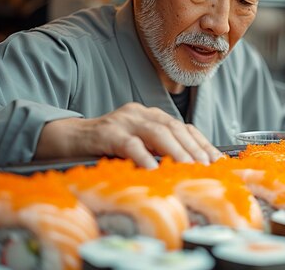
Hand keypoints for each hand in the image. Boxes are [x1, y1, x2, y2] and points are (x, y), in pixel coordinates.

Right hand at [35, 102, 221, 167]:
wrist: (67, 138)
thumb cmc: (104, 147)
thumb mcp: (136, 147)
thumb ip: (157, 152)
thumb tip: (187, 170)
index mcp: (150, 116)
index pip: (183, 128)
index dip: (202, 144)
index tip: (217, 161)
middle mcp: (140, 114)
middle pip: (174, 128)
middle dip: (194, 149)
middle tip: (206, 168)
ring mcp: (123, 120)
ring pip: (157, 133)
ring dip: (176, 151)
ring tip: (188, 167)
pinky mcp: (106, 132)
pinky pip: (129, 144)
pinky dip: (143, 156)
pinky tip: (153, 169)